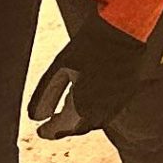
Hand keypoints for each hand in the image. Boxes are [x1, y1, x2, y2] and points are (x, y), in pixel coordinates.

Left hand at [29, 15, 151, 137]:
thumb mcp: (59, 67)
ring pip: (93, 124)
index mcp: (80, 107)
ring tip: (68, 113)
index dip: (47, 131)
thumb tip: (35, 118)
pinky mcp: (127, 97)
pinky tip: (88, 101)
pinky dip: (94, 113)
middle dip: (63, 128)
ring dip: (79, 122)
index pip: (59, 129)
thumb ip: (44, 96)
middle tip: (52, 124)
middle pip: (76, 129)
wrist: (123, 30)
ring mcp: (115, 106)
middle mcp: (99, 112)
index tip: (39, 130)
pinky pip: (107, 114)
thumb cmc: (88, 45)